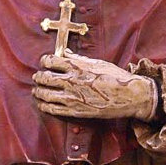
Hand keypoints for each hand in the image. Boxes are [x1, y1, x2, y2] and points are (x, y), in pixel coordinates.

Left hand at [32, 53, 157, 121]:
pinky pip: (53, 109)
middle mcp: (71, 81)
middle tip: (38, 77)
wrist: (129, 96)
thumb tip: (66, 53)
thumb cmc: (116, 77)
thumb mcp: (98, 63)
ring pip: (45, 95)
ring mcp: (72, 97)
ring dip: (38, 92)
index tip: (44, 63)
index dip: (44, 61)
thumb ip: (79, 59)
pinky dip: (44, 106)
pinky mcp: (75, 111)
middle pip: (44, 78)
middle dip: (38, 77)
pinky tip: (42, 104)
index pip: (50, 61)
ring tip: (37, 91)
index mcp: (77, 67)